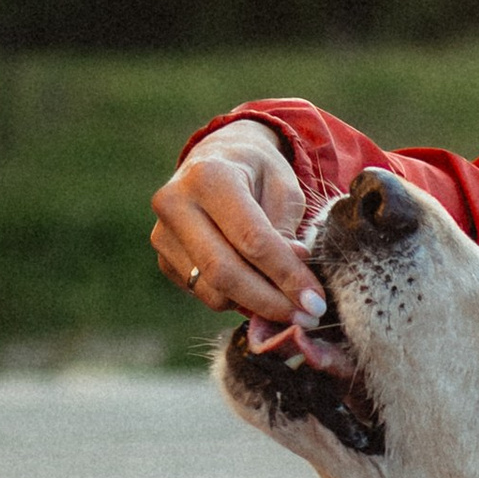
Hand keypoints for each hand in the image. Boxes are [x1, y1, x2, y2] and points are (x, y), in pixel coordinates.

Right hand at [150, 122, 316, 320]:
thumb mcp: (285, 189)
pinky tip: (256, 286)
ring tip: (286, 301)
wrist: (218, 160)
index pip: (251, 239)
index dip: (286, 276)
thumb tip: (291, 280)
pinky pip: (203, 294)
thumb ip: (286, 232)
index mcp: (210, 176)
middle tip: (305, 317)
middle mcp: (175, 204)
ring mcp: (163, 234)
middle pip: (223, 272)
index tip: (315, 302)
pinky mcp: (163, 259)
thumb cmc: (258, 173)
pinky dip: (235, 299)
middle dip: (269, 302)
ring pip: (211, 292)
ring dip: (254, 305)